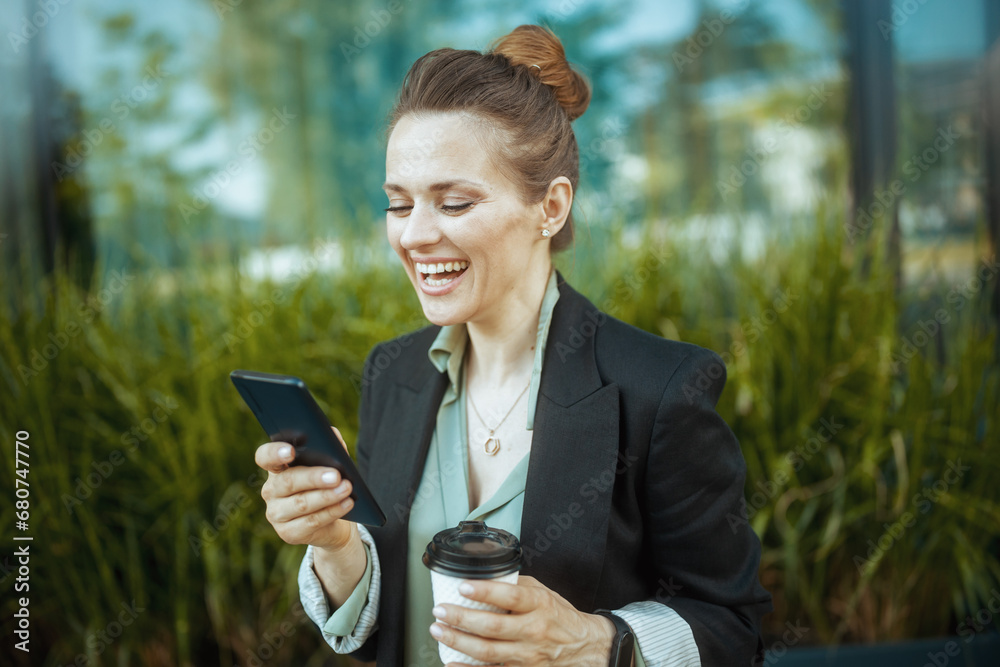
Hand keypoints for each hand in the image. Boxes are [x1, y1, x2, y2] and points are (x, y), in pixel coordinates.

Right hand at [255, 426, 355, 550]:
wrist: (333, 520)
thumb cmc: (328, 484)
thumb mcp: (329, 463)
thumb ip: (329, 446)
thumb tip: (333, 435)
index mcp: (277, 468)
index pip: (265, 457)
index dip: (274, 453)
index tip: (291, 450)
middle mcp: (271, 491)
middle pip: (288, 481)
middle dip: (314, 478)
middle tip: (336, 475)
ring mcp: (276, 514)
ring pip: (301, 504)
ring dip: (327, 496)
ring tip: (347, 488)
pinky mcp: (288, 533)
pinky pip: (311, 522)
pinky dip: (331, 512)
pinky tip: (347, 503)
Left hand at [428, 575, 615, 666]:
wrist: (583, 646)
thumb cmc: (559, 617)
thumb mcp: (544, 592)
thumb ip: (517, 586)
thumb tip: (485, 578)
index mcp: (539, 605)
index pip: (511, 596)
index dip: (486, 591)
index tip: (463, 585)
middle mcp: (534, 631)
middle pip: (493, 626)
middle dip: (462, 618)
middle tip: (440, 610)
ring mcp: (528, 655)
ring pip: (488, 652)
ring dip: (459, 641)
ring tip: (439, 630)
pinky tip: (452, 662)